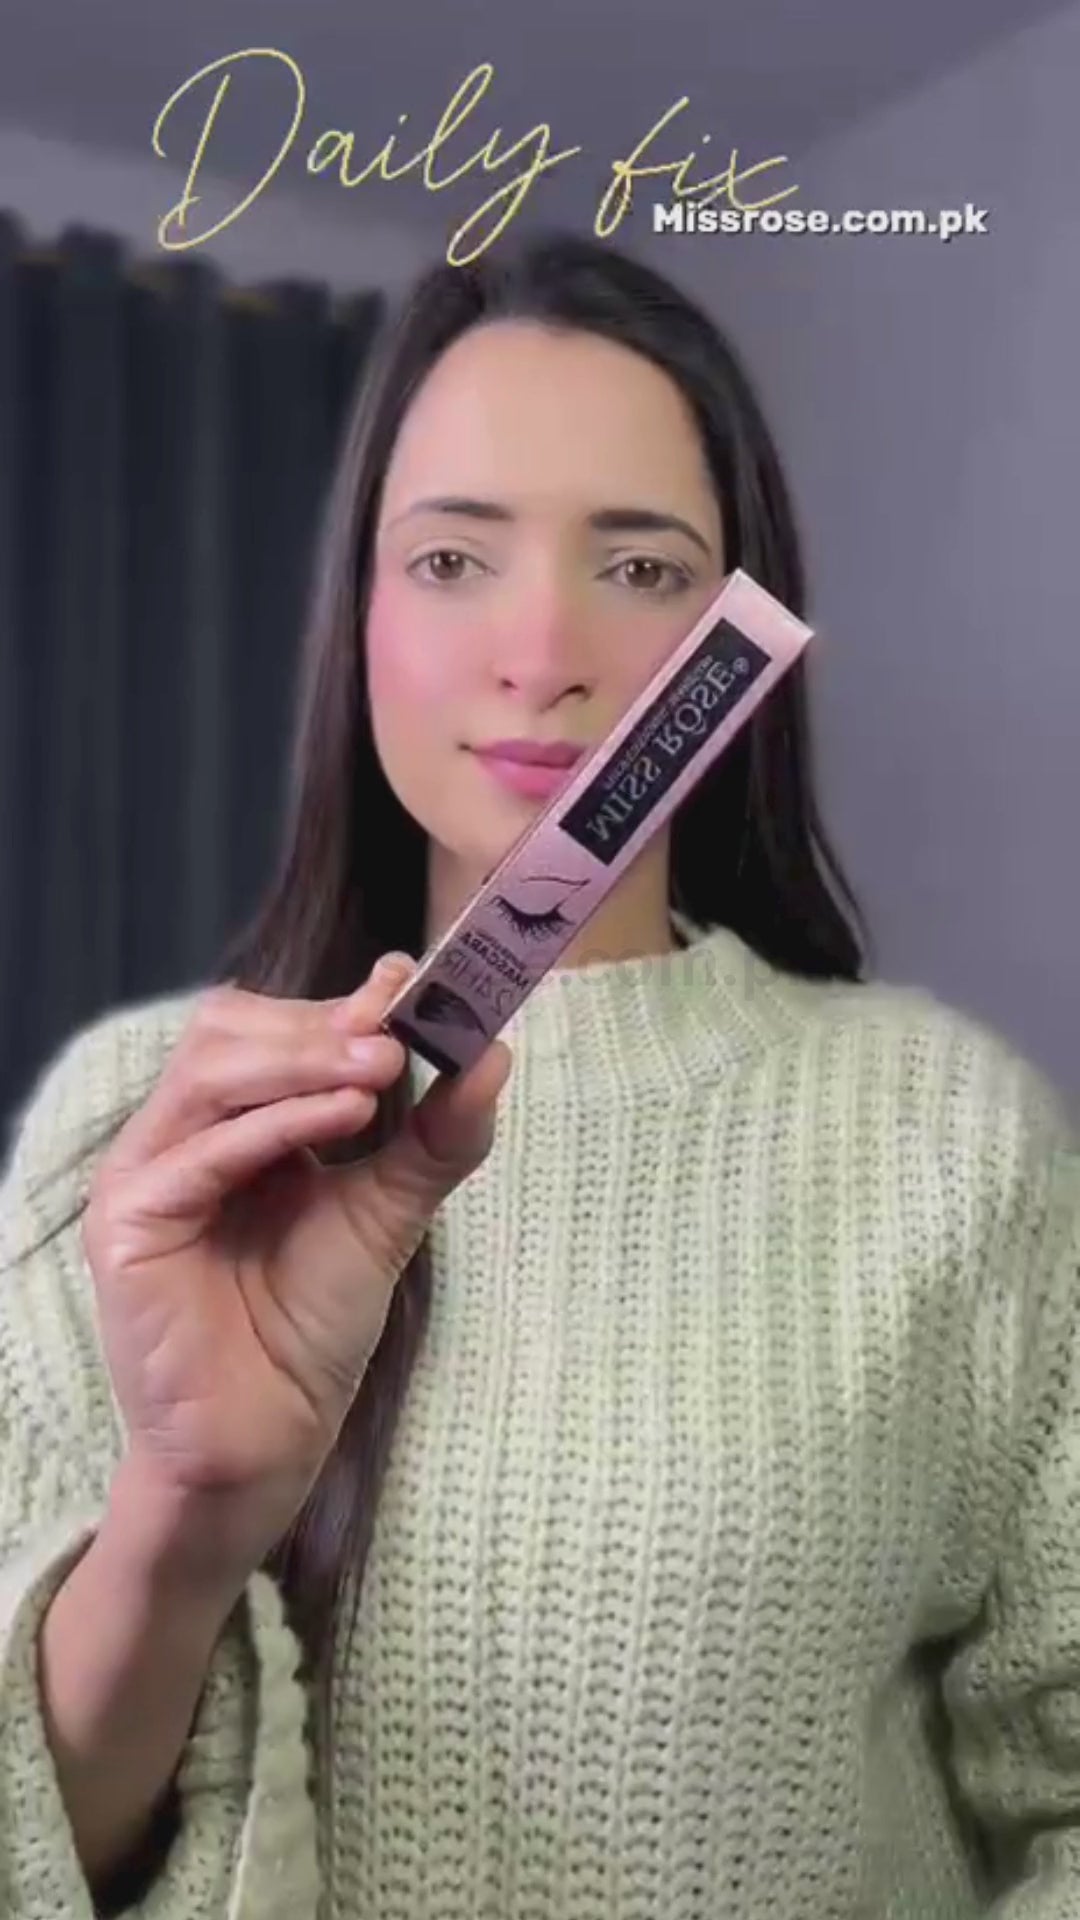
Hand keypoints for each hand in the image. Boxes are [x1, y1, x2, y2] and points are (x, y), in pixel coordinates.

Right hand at [81, 954, 509, 1588]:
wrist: (268, 1439)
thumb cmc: (310, 1329)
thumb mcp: (386, 1214)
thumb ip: (432, 1138)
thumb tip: (493, 1052)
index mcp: (231, 1123)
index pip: (266, 1027)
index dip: (334, 1002)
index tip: (407, 985)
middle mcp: (179, 1136)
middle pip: (227, 1030)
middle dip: (318, 1025)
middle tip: (395, 1032)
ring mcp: (145, 1176)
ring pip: (211, 1073)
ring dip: (301, 1060)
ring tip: (377, 1071)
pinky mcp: (128, 1226)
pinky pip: (197, 1153)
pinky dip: (273, 1127)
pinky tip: (342, 1121)